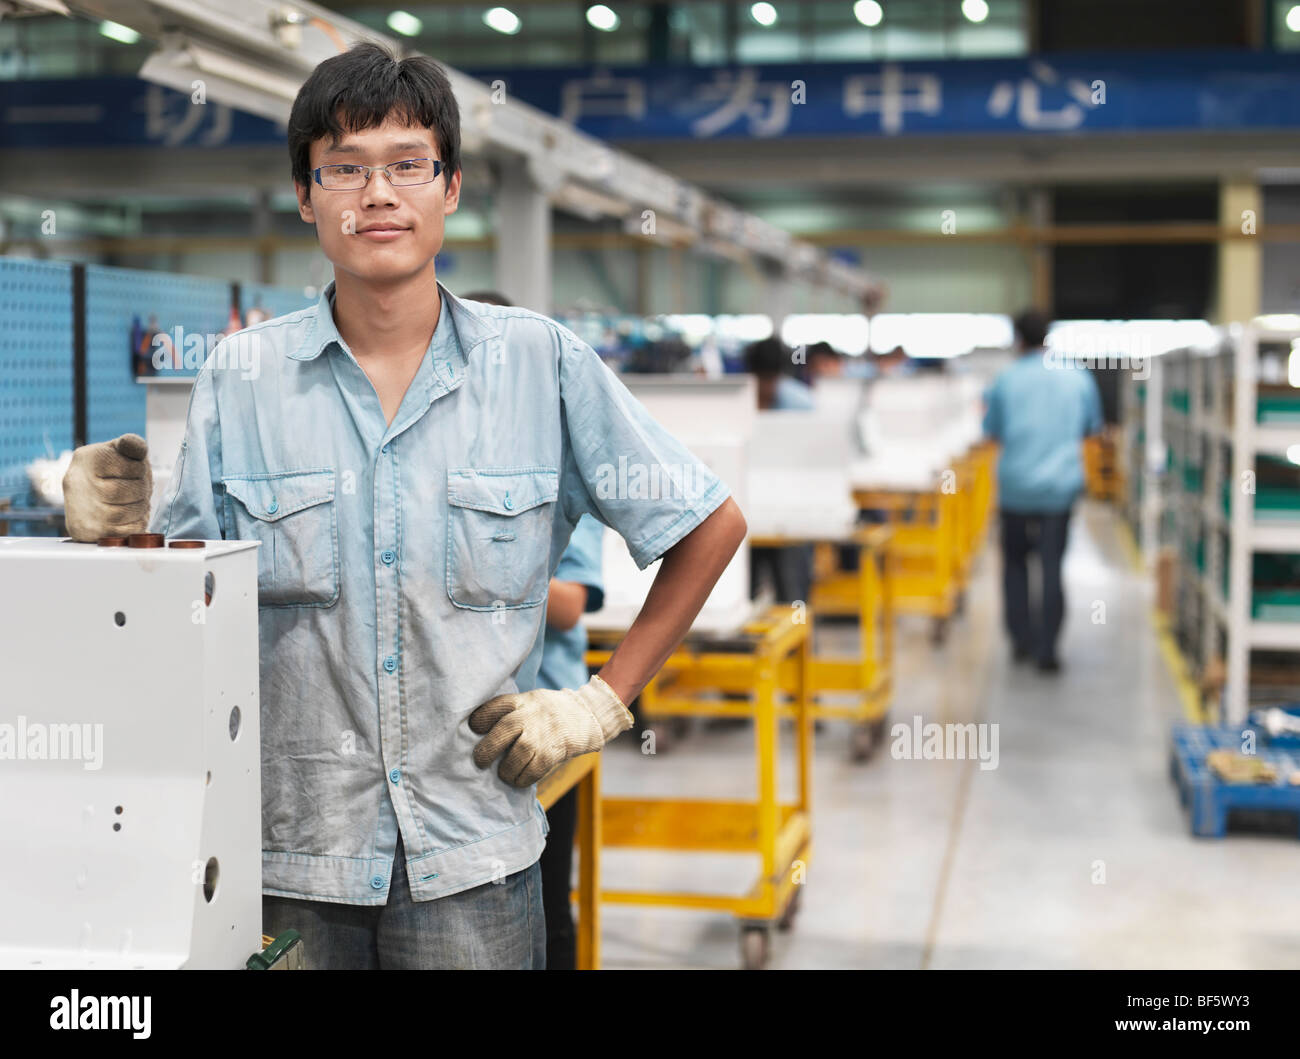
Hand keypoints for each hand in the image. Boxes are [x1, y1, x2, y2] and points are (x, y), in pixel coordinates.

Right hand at [62, 434, 152, 541]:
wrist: (83, 501)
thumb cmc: (107, 472)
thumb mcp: (118, 451)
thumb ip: (132, 445)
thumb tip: (134, 445)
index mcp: (87, 458)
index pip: (132, 466)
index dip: (140, 469)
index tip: (133, 469)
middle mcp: (78, 484)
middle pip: (132, 490)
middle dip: (142, 489)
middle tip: (136, 488)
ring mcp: (82, 510)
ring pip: (131, 511)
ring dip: (141, 507)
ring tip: (132, 501)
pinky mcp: (89, 532)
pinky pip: (128, 530)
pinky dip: (137, 523)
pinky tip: (128, 515)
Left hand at [469, 675, 633, 787]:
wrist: (588, 715)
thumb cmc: (551, 712)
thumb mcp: (532, 700)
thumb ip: (512, 711)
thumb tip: (482, 733)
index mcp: (524, 700)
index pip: (497, 706)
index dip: (480, 719)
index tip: (473, 728)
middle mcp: (532, 715)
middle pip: (505, 729)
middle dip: (487, 748)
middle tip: (480, 761)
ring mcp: (544, 734)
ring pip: (518, 754)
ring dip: (506, 769)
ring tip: (503, 773)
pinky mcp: (554, 752)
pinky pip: (533, 770)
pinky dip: (522, 779)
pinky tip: (518, 780)